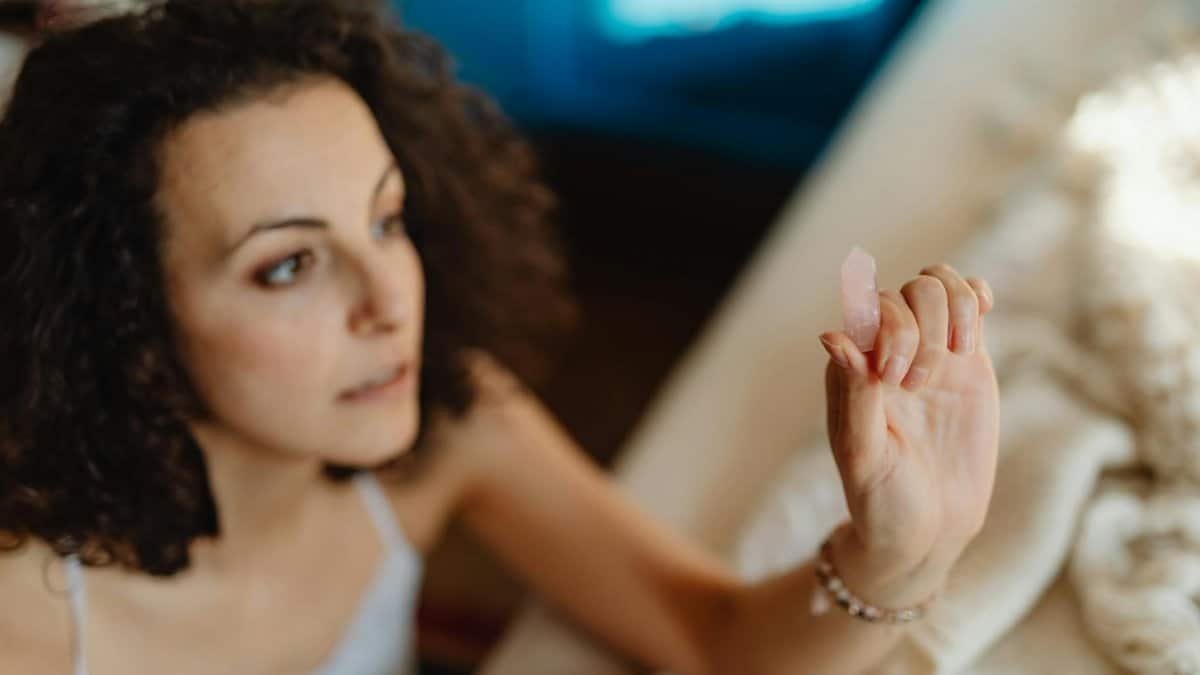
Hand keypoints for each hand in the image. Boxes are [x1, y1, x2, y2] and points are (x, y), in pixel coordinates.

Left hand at [819, 263, 998, 605]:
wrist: (929, 528)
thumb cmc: (883, 498)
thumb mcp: (863, 454)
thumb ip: (854, 395)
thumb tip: (831, 336)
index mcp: (852, 368)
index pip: (867, 308)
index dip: (889, 329)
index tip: (896, 380)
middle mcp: (886, 352)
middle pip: (907, 293)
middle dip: (920, 329)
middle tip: (918, 385)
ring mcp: (928, 352)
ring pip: (937, 287)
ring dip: (952, 309)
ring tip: (954, 355)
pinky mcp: (967, 362)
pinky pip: (969, 307)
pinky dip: (975, 295)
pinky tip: (980, 314)